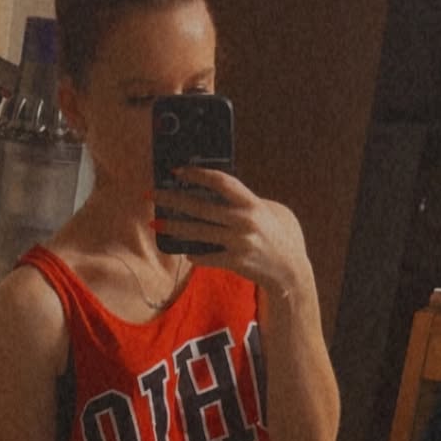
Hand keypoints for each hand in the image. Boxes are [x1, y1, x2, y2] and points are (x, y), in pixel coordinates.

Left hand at [151, 168, 313, 298]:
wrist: (289, 269)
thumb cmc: (274, 235)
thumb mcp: (264, 211)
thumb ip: (241, 202)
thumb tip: (208, 192)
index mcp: (251, 203)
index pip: (221, 181)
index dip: (197, 174)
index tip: (177, 171)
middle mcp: (244, 221)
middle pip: (200, 207)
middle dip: (172, 200)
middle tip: (152, 195)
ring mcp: (239, 242)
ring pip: (197, 232)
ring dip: (173, 228)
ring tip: (155, 224)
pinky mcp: (235, 262)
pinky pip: (205, 257)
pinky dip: (193, 254)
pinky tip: (184, 251)